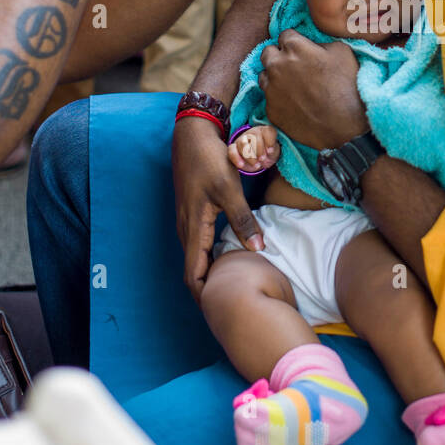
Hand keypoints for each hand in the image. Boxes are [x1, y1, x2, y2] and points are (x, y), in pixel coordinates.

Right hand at [172, 115, 263, 302]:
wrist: (192, 135)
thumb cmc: (210, 161)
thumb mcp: (229, 190)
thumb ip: (243, 221)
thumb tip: (258, 250)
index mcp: (193, 228)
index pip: (193, 274)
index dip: (204, 295)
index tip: (221, 309)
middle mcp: (186, 229)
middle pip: (193, 269)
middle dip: (208, 289)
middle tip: (230, 303)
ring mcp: (188, 220)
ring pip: (196, 257)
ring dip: (209, 273)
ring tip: (230, 286)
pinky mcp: (193, 212)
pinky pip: (199, 244)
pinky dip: (210, 257)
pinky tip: (228, 257)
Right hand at [228, 125, 280, 172]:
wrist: (258, 160)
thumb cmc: (267, 154)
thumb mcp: (273, 153)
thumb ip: (272, 151)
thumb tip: (268, 152)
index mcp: (264, 131)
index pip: (268, 131)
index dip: (270, 141)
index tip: (270, 152)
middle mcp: (253, 133)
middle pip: (254, 137)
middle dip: (259, 151)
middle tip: (262, 160)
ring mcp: (242, 139)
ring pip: (243, 144)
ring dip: (250, 157)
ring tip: (256, 165)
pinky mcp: (233, 148)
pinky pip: (231, 150)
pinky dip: (236, 158)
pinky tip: (241, 165)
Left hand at [261, 33, 368, 149]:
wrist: (345, 125)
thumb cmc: (347, 85)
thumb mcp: (342, 52)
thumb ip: (319, 44)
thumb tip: (310, 47)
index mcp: (294, 48)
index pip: (285, 35)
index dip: (295, 42)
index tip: (303, 50)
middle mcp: (276, 65)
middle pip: (268, 53)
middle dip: (279, 56)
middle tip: (295, 66)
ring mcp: (271, 89)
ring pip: (265, 76)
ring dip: (276, 77)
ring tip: (294, 86)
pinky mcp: (271, 110)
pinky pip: (270, 98)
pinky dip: (279, 98)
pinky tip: (296, 104)